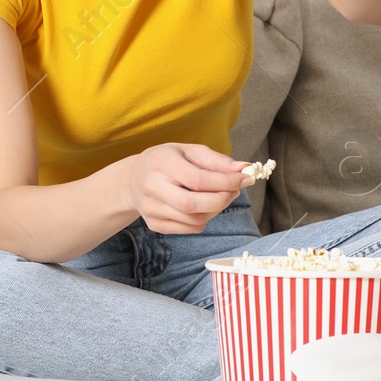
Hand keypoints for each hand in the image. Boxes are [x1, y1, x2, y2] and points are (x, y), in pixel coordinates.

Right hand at [124, 143, 249, 234]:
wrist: (134, 178)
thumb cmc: (168, 161)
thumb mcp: (189, 151)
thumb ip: (216, 160)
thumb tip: (244, 169)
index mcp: (161, 162)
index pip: (198, 179)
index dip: (226, 181)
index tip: (246, 179)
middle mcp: (152, 186)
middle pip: (193, 204)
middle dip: (222, 200)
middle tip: (235, 191)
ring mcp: (151, 208)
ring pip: (194, 220)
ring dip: (215, 211)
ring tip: (218, 196)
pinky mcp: (153, 224)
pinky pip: (189, 229)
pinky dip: (204, 220)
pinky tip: (203, 207)